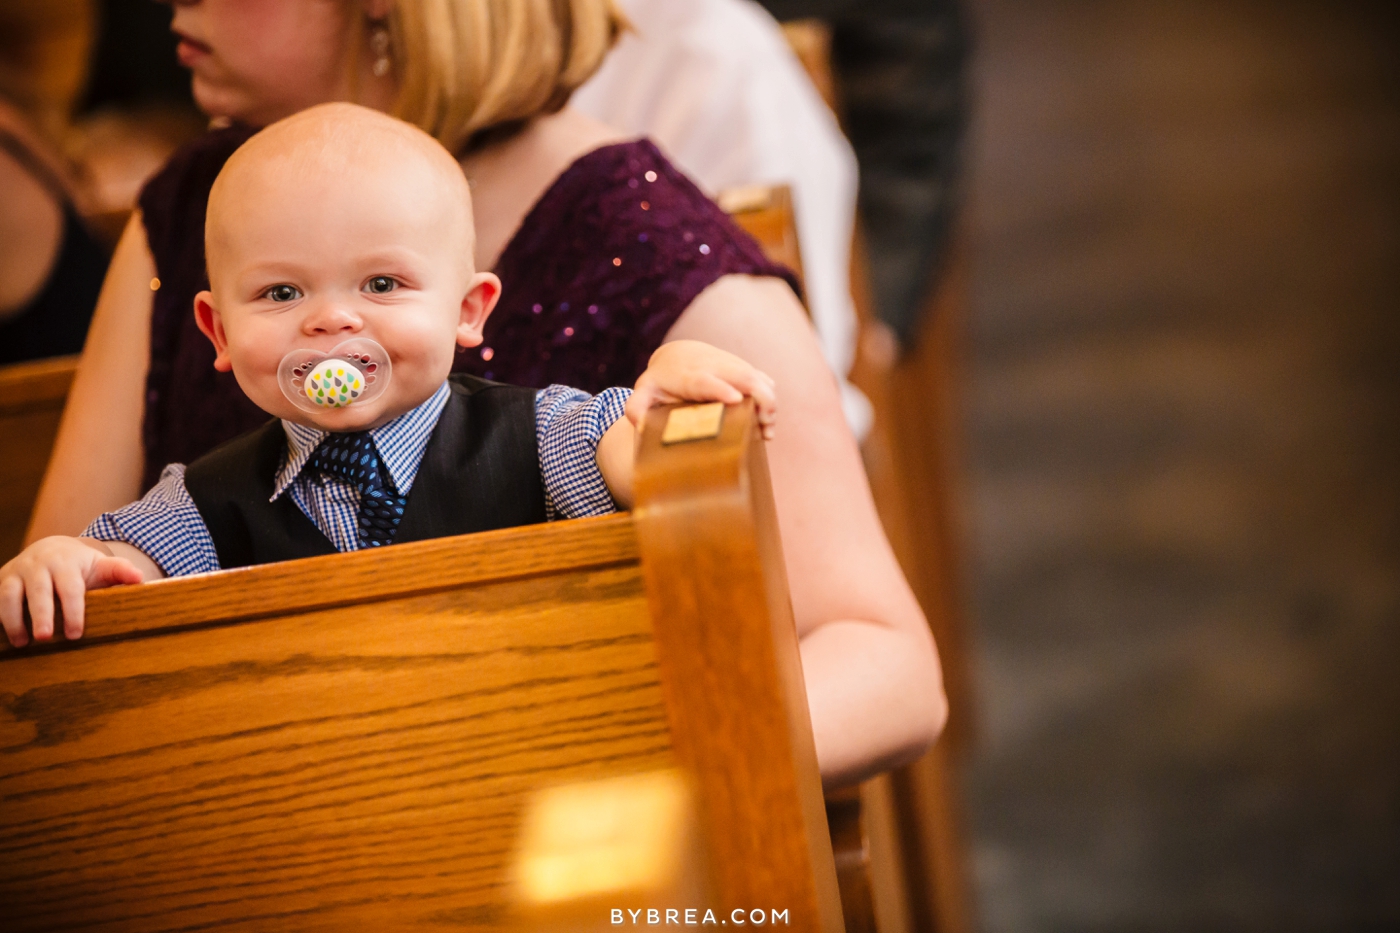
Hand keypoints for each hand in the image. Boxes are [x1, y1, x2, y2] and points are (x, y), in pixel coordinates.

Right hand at [0, 537, 143, 646]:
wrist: (50, 549)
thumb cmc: (80, 566)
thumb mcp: (100, 566)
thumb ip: (119, 572)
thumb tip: (140, 579)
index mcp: (66, 562)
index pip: (70, 588)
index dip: (73, 611)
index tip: (76, 634)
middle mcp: (38, 564)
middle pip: (38, 590)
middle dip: (41, 615)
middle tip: (45, 638)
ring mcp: (15, 571)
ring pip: (8, 594)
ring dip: (12, 619)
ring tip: (21, 643)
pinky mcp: (0, 580)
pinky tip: (5, 636)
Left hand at [626, 339, 777, 439]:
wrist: (679, 355)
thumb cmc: (662, 381)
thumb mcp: (645, 391)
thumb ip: (637, 406)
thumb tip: (637, 423)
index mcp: (690, 376)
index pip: (706, 380)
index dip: (721, 388)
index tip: (736, 399)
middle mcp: (715, 367)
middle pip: (744, 377)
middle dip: (759, 399)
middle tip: (764, 426)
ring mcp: (733, 367)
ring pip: (759, 379)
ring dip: (769, 403)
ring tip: (767, 430)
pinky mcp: (745, 369)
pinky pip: (764, 381)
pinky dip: (770, 400)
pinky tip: (767, 423)